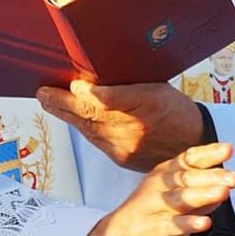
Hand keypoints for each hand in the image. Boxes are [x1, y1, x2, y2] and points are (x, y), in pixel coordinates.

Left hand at [38, 79, 205, 171]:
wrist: (192, 145)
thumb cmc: (175, 110)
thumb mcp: (157, 87)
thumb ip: (126, 85)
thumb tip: (94, 77)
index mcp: (148, 103)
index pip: (113, 99)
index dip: (91, 94)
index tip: (73, 85)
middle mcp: (135, 127)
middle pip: (91, 115)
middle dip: (62, 103)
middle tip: (42, 92)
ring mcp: (126, 146)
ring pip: (88, 128)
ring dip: (65, 114)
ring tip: (47, 100)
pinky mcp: (121, 158)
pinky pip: (95, 140)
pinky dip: (81, 127)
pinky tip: (70, 117)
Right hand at [69, 142, 234, 235]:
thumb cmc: (147, 217)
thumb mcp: (176, 202)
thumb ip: (200, 196)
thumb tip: (224, 187)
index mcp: (164, 175)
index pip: (188, 159)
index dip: (208, 154)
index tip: (228, 149)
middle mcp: (158, 187)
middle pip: (187, 178)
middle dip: (212, 176)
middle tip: (234, 176)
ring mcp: (152, 207)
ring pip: (180, 199)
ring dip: (202, 195)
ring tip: (222, 193)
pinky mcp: (148, 229)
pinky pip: (170, 225)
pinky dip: (187, 224)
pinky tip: (203, 223)